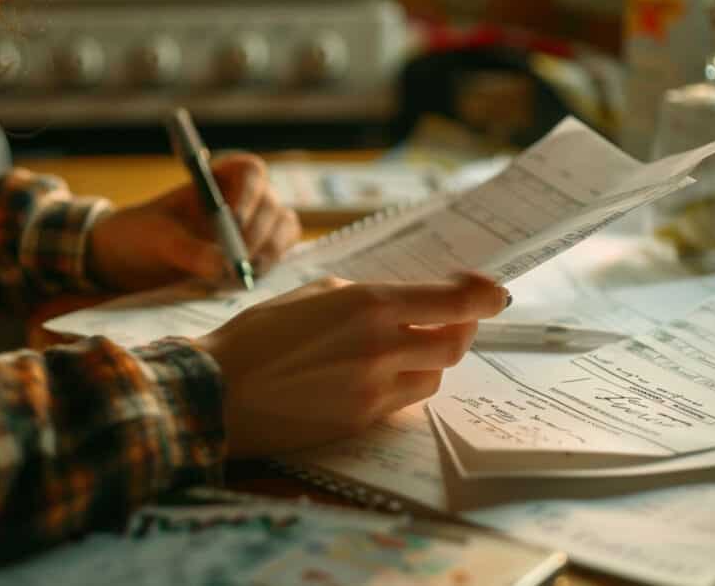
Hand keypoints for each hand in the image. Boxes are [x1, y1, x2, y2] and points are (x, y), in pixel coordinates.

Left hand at [86, 153, 300, 291]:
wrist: (132, 259)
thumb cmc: (142, 235)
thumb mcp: (158, 240)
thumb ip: (188, 250)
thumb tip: (223, 267)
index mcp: (220, 177)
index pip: (251, 173)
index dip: (249, 195)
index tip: (235, 222)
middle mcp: (244, 196)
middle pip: (272, 205)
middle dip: (259, 234)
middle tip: (239, 263)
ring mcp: (255, 224)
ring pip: (283, 230)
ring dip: (269, 252)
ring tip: (241, 275)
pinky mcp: (257, 251)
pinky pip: (276, 254)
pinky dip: (266, 267)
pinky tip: (241, 282)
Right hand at [197, 273, 509, 457]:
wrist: (218, 392)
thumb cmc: (256, 335)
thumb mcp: (313, 293)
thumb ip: (364, 296)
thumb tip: (401, 304)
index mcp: (368, 306)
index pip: (451, 303)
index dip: (483, 296)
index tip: (496, 292)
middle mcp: (380, 348)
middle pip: (455, 344)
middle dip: (461, 330)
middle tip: (452, 321)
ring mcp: (373, 391)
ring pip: (433, 377)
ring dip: (428, 360)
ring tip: (403, 349)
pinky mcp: (361, 421)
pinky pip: (402, 402)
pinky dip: (401, 385)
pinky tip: (375, 374)